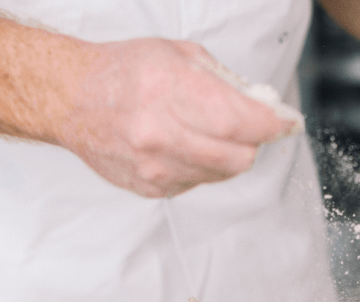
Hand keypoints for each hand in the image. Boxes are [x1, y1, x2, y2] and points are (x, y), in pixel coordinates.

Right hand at [48, 38, 297, 197]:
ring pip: (222, 173)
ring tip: (209, 132)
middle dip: (253, 141)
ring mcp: (155, 166)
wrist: (72, 99)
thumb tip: (261, 105)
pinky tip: (184, 145)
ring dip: (228, 155)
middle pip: (240, 156)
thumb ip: (224, 81)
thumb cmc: (123, 72)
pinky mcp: (151, 188)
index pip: (243, 121)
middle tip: (250, 126)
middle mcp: (161, 134)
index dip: (274, 124)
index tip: (287, 121)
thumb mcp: (178, 55)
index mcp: (170, 92)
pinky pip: (198, 182)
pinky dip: (202, 166)